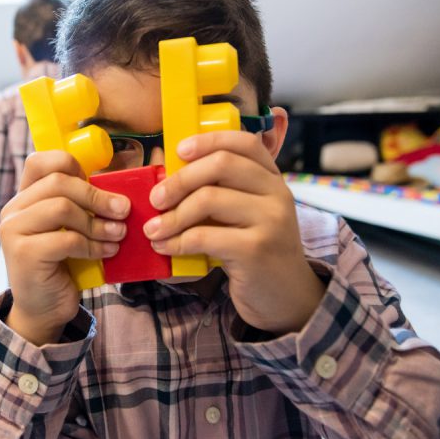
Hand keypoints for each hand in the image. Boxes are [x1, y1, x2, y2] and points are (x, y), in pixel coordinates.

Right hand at [0, 151, 129, 344]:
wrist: (43, 309)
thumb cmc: (63, 266)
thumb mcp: (70, 228)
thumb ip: (80, 205)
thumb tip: (120, 184)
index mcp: (23, 198)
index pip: (40, 161)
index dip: (71, 164)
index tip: (99, 181)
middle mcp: (13, 210)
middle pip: (58, 183)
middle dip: (97, 195)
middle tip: (123, 210)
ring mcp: (13, 231)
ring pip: (62, 208)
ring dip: (97, 223)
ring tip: (118, 234)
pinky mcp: (23, 254)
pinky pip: (66, 239)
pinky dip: (92, 245)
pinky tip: (107, 252)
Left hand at [143, 131, 323, 333]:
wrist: (286, 298)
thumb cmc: (254, 251)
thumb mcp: (244, 215)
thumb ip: (219, 191)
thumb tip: (166, 172)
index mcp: (272, 178)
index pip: (243, 141)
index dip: (208, 140)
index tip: (178, 150)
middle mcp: (276, 193)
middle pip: (221, 164)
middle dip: (179, 179)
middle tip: (155, 199)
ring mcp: (270, 220)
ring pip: (209, 199)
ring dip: (172, 215)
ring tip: (153, 230)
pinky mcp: (256, 249)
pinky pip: (204, 236)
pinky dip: (177, 241)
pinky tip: (165, 248)